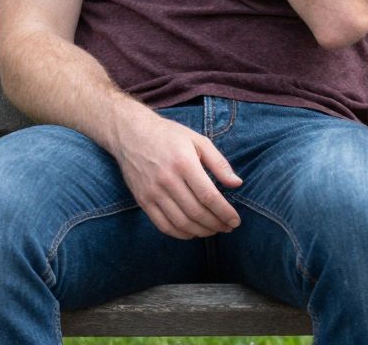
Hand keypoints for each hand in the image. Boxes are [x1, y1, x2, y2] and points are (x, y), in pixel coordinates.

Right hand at [114, 108, 243, 239]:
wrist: (130, 133)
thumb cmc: (167, 135)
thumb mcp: (197, 140)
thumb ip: (219, 162)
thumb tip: (237, 183)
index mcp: (183, 162)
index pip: (209, 196)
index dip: (225, 212)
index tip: (235, 221)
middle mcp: (167, 179)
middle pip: (196, 212)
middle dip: (216, 224)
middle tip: (227, 227)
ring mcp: (152, 191)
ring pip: (181, 222)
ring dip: (201, 232)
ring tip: (213, 230)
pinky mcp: (142, 200)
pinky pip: (163, 225)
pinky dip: (180, 234)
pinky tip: (192, 232)